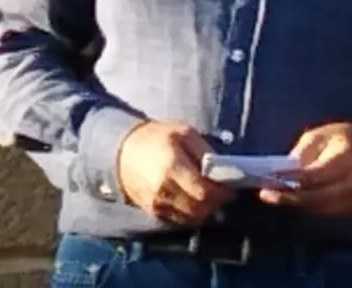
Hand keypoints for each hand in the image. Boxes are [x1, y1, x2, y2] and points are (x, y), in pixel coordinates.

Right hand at [115, 120, 234, 224]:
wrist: (121, 148)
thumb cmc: (156, 137)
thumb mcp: (183, 132)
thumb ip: (204, 151)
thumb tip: (225, 170)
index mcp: (172, 165)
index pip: (205, 191)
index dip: (222, 193)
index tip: (229, 187)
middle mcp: (163, 187)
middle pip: (200, 207)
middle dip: (215, 202)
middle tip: (220, 193)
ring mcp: (156, 201)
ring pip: (191, 216)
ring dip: (204, 209)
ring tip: (206, 196)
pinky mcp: (152, 209)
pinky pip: (179, 218)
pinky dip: (190, 212)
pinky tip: (191, 199)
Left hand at [260, 121, 351, 215]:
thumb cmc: (343, 135)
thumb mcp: (319, 134)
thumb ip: (302, 152)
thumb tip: (285, 171)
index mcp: (346, 160)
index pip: (314, 175)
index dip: (290, 179)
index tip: (268, 178)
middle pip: (317, 196)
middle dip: (290, 197)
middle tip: (266, 195)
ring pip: (322, 207)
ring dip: (297, 204)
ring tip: (274, 198)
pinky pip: (329, 210)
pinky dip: (310, 207)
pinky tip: (293, 200)